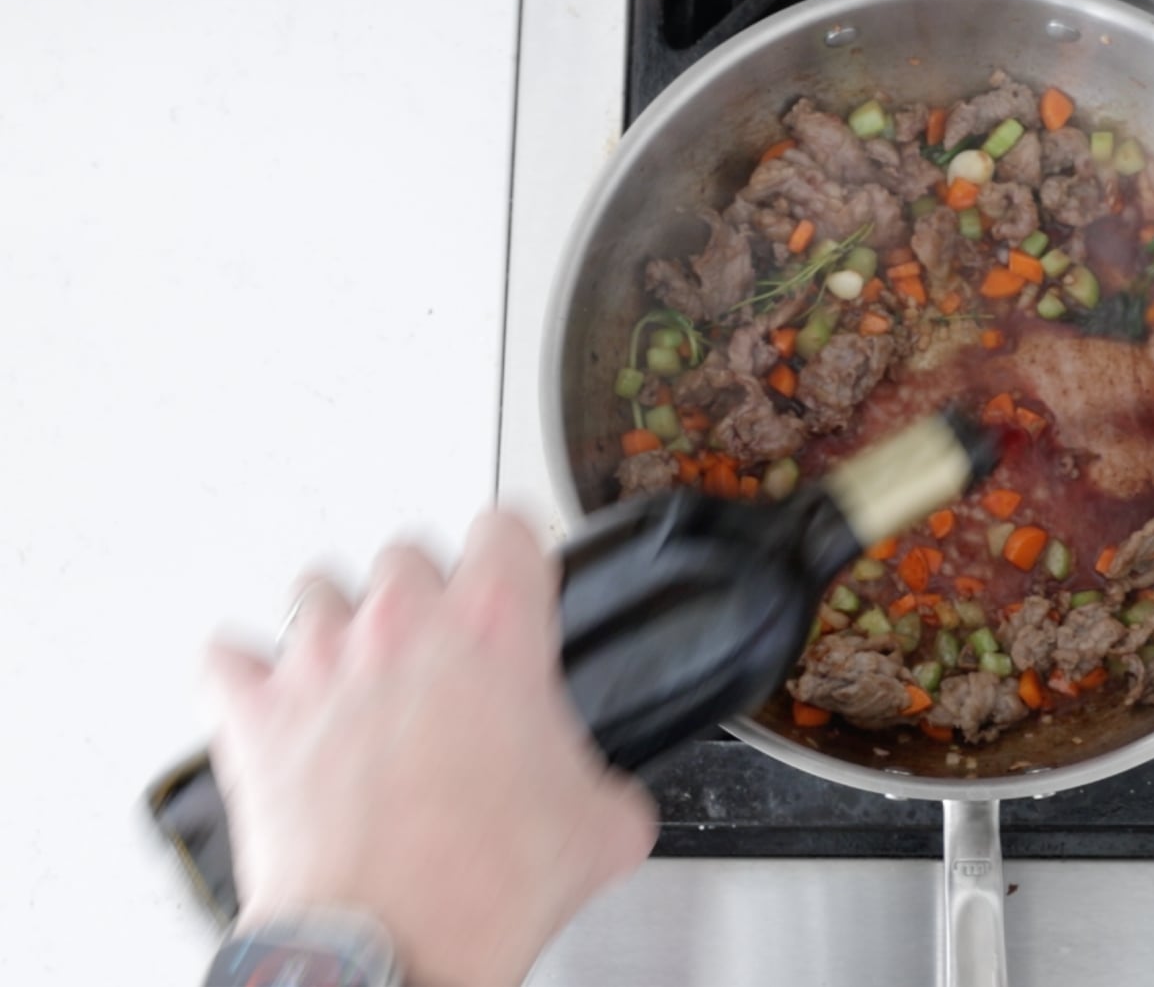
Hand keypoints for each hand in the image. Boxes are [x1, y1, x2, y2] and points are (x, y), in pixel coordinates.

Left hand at [203, 511, 656, 985]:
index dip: (515, 557)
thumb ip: (605, 781)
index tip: (516, 579)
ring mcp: (319, 664)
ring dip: (338, 624)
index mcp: (497, 629)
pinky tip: (272, 702)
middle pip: (408, 553)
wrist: (391, 946)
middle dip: (426, 596)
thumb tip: (607, 803)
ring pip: (316, 589)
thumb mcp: (603, 826)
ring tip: (356, 672)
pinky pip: (227, 659)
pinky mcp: (255, 715)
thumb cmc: (481, 884)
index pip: (507, 528)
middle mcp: (403, 627)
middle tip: (441, 651)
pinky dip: (246, 677)